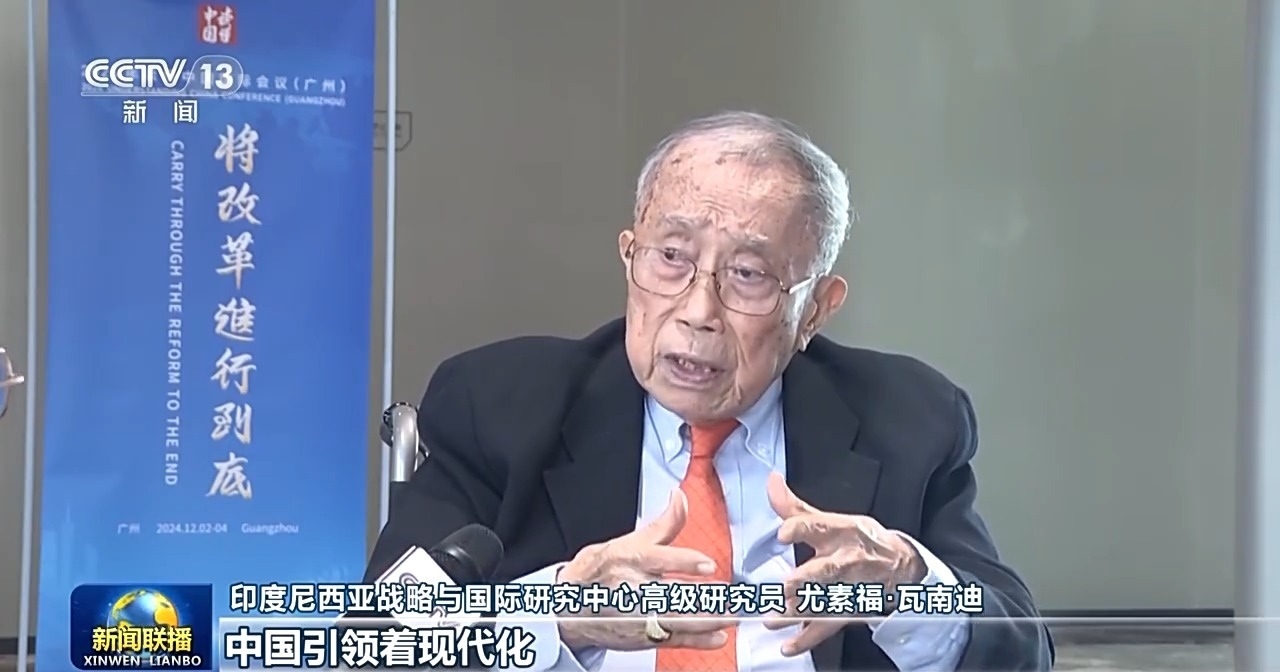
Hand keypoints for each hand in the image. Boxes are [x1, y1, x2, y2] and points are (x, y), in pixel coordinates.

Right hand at [556, 490, 735, 651]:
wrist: (567, 608)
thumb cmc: (598, 572)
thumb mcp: (627, 541)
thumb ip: (663, 524)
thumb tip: (681, 497)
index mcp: (630, 560)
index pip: (659, 559)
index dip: (684, 562)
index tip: (708, 565)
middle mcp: (633, 589)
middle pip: (672, 594)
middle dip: (704, 598)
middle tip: (728, 596)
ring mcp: (637, 616)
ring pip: (676, 620)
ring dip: (706, 620)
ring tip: (730, 616)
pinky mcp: (641, 637)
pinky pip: (673, 640)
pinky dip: (697, 641)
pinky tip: (717, 637)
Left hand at [764, 472, 925, 656]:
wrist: (901, 565)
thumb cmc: (860, 539)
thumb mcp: (832, 518)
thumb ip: (795, 507)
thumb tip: (771, 481)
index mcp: (840, 531)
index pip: (819, 525)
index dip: (801, 527)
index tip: (783, 532)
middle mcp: (846, 559)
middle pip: (827, 569)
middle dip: (807, 578)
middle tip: (787, 586)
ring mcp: (850, 587)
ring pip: (826, 601)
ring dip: (801, 612)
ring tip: (775, 619)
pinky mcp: (851, 608)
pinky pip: (829, 626)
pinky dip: (808, 638)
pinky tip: (788, 644)